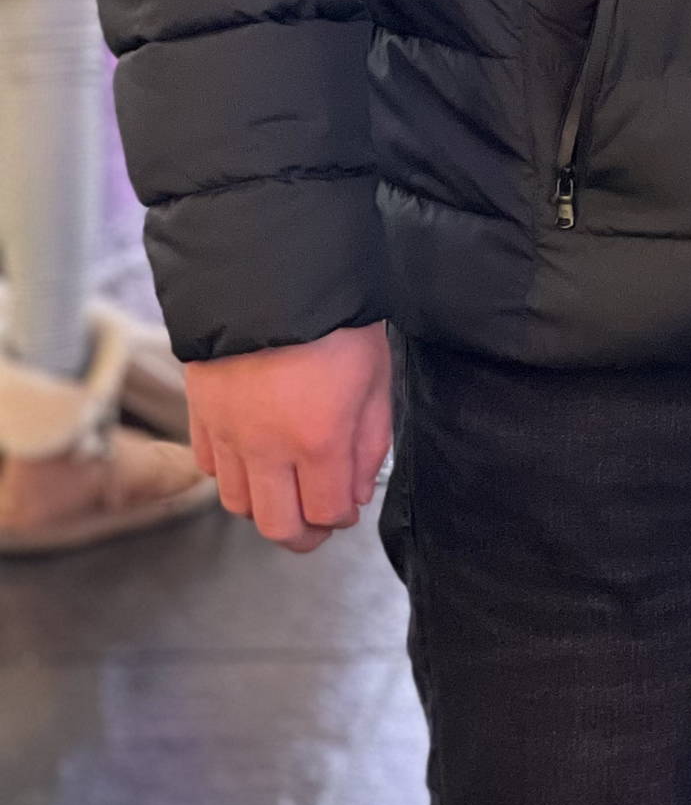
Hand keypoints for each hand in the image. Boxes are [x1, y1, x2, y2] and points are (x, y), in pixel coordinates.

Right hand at [183, 322, 393, 553]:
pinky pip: (209, 467)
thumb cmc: (336, 319)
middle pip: (277, 526)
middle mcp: (267, 447)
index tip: (348, 507)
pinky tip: (252, 456)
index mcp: (319, 440)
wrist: (272, 269)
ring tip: (286, 487)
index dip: (342, 518)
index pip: (327, 513)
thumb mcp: (375, 375)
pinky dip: (231, 472)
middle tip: (316, 522)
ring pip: (238, 504)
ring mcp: (228, 433)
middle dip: (302, 535)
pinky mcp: (200, 413)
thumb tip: (355, 494)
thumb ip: (370, 442)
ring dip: (265, 505)